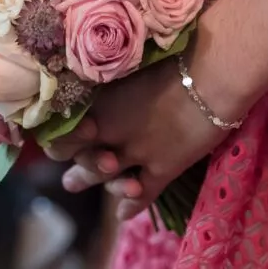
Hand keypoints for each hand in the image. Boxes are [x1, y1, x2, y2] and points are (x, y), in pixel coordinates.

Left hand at [46, 58, 243, 220]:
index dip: (59, 134)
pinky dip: (130, 205)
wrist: (211, 73)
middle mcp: (110, 129)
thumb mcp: (130, 63)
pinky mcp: (162, 169)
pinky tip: (122, 214)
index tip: (56, 135)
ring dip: (89, 181)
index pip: (65, 125)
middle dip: (72, 163)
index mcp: (100, 100)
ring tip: (74, 184)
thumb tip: (100, 71)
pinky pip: (141, 194)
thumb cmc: (173, 54)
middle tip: (67, 172)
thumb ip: (112, 75)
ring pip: (104, 176)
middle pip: (80, 154)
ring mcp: (135, 152)